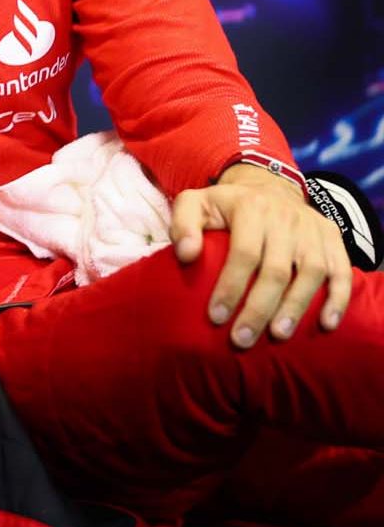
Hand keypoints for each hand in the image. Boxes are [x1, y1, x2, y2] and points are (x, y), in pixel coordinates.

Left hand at [172, 167, 351, 348]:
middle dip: (258, 308)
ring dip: (295, 308)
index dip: (230, 287)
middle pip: (276, 270)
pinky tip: (326, 324)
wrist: (271, 187)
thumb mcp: (196, 203)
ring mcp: (313, 231)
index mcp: (251, 208)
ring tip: (277, 335)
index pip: (244, 253)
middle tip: (242, 339)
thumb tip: (185, 255)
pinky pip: (342, 271)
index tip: (216, 317)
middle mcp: (286, 218)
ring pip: (311, 273)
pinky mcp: (333, 241)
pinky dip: (337, 299)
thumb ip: (183, 225)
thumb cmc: (226, 205)